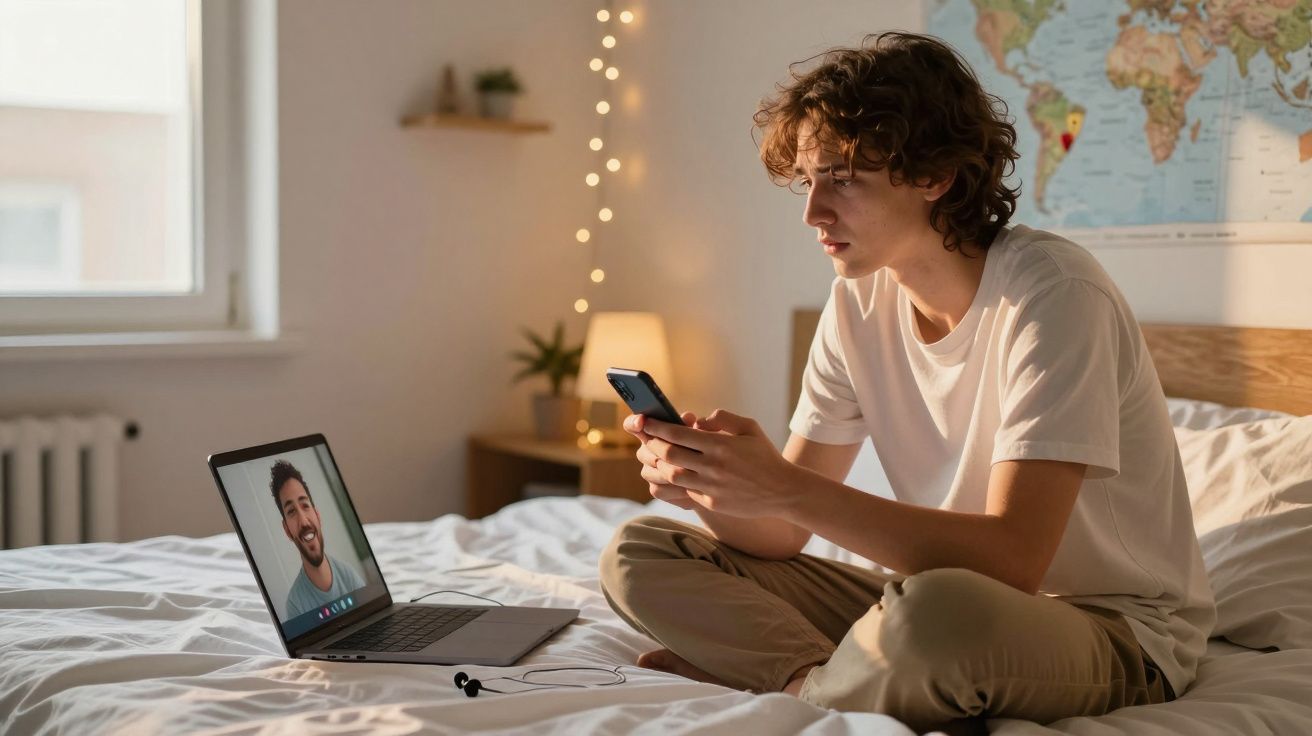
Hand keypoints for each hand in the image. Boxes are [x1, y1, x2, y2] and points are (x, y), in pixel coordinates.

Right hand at [624, 411, 700, 509]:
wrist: (717, 478)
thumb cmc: (708, 448)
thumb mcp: (707, 433)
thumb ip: (698, 424)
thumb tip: (690, 419)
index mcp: (655, 431)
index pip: (634, 424)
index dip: (634, 422)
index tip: (642, 422)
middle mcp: (648, 450)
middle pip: (643, 452)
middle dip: (662, 454)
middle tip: (682, 455)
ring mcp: (650, 470)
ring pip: (649, 472)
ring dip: (669, 472)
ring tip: (691, 473)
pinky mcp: (657, 489)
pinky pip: (657, 490)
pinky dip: (674, 489)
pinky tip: (690, 488)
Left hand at [626, 409, 801, 518]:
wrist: (783, 490)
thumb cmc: (765, 455)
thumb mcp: (749, 427)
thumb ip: (723, 418)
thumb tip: (698, 421)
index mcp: (720, 444)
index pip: (677, 434)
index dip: (656, 427)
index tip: (645, 422)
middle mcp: (713, 466)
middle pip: (668, 454)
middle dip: (652, 445)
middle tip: (647, 439)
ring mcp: (711, 487)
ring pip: (672, 475)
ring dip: (660, 465)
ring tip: (656, 457)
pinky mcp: (712, 503)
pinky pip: (685, 491)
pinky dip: (676, 481)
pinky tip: (673, 473)